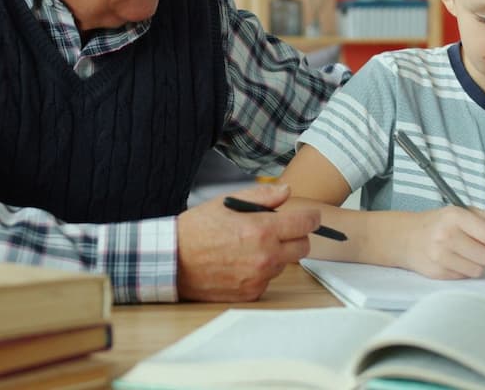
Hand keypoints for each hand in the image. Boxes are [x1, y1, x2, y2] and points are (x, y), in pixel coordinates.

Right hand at [176, 184, 319, 301]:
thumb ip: (262, 195)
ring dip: (275, 255)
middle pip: (303, 247)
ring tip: (248, 246)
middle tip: (278, 230)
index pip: (305, 223)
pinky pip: (267, 280)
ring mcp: (259, 277)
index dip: (311, 217)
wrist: (172, 260)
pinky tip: (240, 262)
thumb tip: (286, 191)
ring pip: (284, 264)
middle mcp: (265, 256)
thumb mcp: (227, 202)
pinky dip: (260, 271)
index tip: (310, 216)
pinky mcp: (251, 293)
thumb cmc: (197, 230)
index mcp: (262, 229)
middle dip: (295, 236)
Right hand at [403, 206, 484, 278]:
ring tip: (469, 256)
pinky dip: (465, 271)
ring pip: (479, 270)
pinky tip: (456, 261)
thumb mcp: (460, 211)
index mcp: (455, 216)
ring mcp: (440, 256)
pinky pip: (465, 277)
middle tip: (484, 251)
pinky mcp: (438, 272)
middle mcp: (446, 235)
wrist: (405, 237)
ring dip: (478, 265)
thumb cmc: (438, 224)